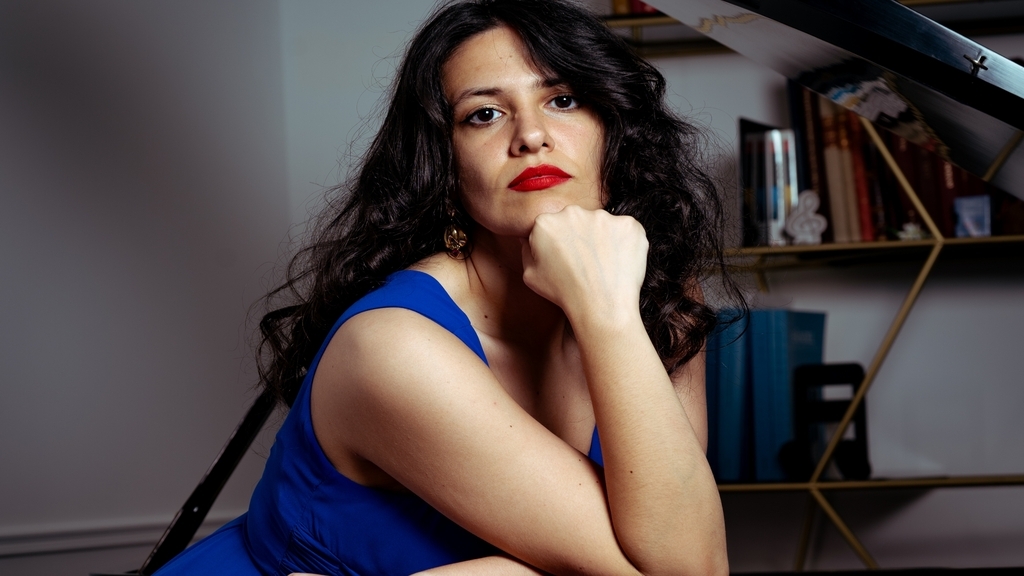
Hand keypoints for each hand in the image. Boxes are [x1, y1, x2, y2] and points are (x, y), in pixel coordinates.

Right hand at [520, 205, 647, 322]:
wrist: (601, 307)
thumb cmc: (564, 294)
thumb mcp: (530, 275)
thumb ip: (528, 249)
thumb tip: (530, 236)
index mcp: (545, 222)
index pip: (552, 225)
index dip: (559, 244)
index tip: (567, 259)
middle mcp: (573, 213)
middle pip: (577, 220)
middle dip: (581, 236)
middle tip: (585, 263)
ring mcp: (603, 216)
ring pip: (602, 224)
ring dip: (603, 239)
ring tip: (603, 266)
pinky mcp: (629, 224)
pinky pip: (626, 230)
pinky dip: (625, 243)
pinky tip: (619, 262)